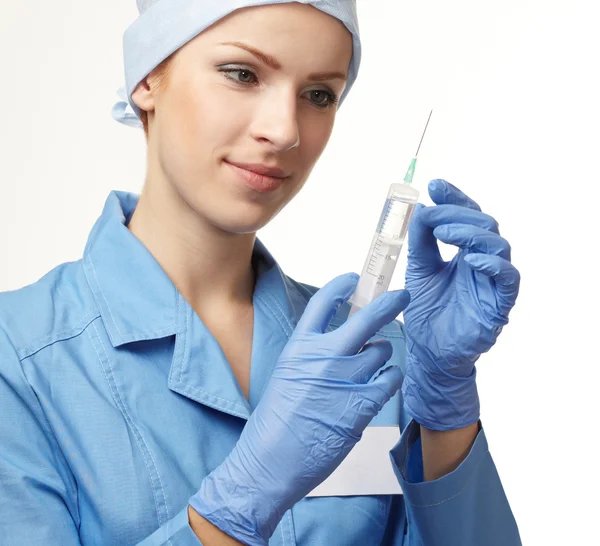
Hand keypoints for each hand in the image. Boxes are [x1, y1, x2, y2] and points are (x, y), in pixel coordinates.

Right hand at [190, 272, 410, 544]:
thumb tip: (341, 345)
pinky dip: (390, 379)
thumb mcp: (286, 376)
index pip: (323, 303)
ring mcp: (344, 380)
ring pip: (381, 351)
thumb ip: (312, 357)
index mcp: (299, 347)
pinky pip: (390, 379)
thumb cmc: (274, 424)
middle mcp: (323, 358)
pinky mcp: (361, 405)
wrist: (269, 462)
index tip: (354, 279)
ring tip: (372, 366)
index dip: (341, 285)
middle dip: (388, 304)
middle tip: (401, 296)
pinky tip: (382, 384)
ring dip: (381, 356)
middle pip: (365, 318)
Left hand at [402, 180, 519, 430]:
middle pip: (484, 224)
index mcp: (463, 251)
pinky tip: (471, 260)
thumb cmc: (427, 311)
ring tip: (446, 233)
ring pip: (499, 245)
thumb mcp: (418, 270)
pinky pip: (508, 278)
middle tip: (434, 217)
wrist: (428, 351)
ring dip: (473, 234)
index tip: (435, 185)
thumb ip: (421, 242)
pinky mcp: (499, 303)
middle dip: (459, 214)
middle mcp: (482, 261)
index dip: (455, 199)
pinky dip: (493, 265)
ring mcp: (492, 281)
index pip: (467, 216)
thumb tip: (421, 208)